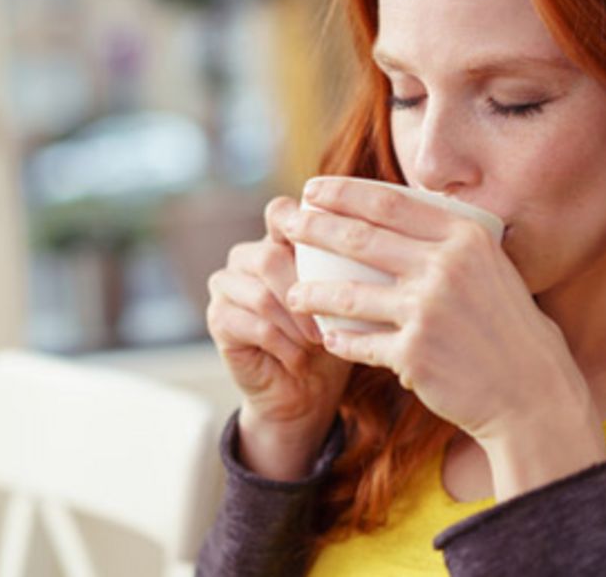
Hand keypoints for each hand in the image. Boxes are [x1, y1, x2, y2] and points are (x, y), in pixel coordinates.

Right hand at [206, 196, 354, 477]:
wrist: (304, 393)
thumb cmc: (333, 339)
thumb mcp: (350, 299)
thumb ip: (353, 269)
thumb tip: (387, 245)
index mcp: (278, 242)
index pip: (279, 212)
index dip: (299, 220)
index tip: (331, 240)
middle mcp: (246, 257)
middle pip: (269, 256)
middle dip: (305, 291)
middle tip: (330, 324)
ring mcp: (227, 286)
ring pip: (260, 294)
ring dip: (296, 323)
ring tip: (318, 343)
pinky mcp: (218, 319)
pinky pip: (252, 325)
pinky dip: (283, 346)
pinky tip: (299, 361)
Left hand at [283, 178, 605, 494]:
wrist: (531, 393)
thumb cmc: (508, 328)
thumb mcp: (491, 268)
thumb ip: (450, 241)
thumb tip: (399, 213)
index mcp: (465, 237)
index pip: (389, 202)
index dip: (342, 192)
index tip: (313, 190)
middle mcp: (445, 267)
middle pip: (360, 239)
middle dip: (314, 228)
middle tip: (285, 224)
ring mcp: (427, 311)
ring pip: (349, 294)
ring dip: (312, 292)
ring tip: (291, 293)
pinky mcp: (413, 354)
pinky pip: (360, 342)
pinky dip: (339, 340)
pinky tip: (327, 338)